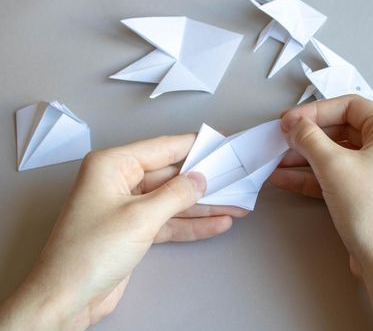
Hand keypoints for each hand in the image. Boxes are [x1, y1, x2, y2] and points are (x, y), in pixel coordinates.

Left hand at [0, 135, 246, 329]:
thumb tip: (201, 178)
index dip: (194, 145)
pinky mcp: (134, 231)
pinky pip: (169, 222)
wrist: (67, 298)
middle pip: (171, 176)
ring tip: (236, 205)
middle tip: (235, 178)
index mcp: (112, 166)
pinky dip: (192, 224)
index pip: (162, 148)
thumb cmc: (89, 252)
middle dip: (204, 181)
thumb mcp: (140, 217)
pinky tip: (217, 223)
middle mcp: (119, 182)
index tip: (221, 142)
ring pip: (173, 200)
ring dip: (204, 206)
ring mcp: (127, 207)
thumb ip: (176, 194)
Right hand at [270, 96, 372, 329]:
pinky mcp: (372, 194)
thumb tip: (295, 125)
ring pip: (338, 156)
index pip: (349, 105)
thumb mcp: (333, 165)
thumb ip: (309, 138)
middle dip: (307, 137)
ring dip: (306, 158)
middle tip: (281, 140)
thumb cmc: (371, 209)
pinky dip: (315, 177)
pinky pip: (340, 177)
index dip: (314, 111)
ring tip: (276, 161)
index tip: (288, 120)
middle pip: (342, 130)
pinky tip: (286, 178)